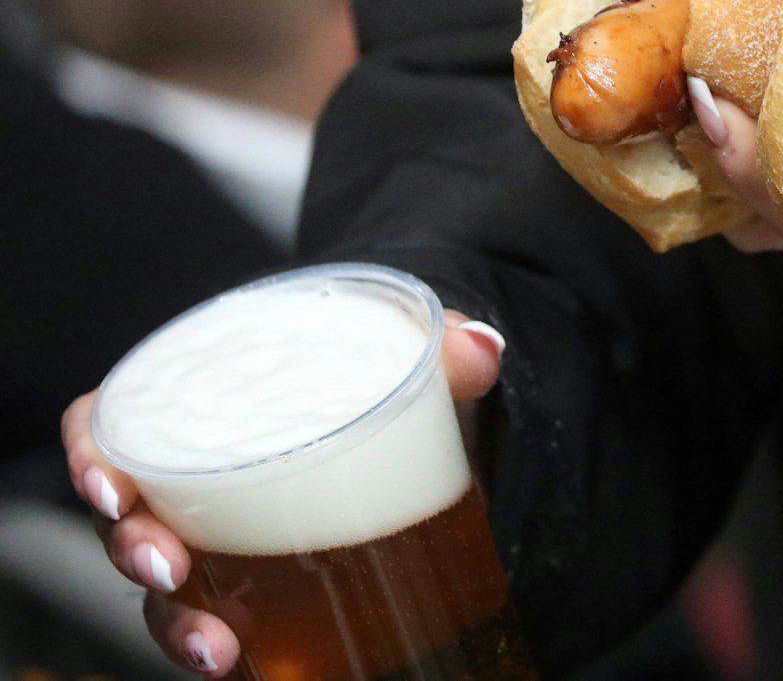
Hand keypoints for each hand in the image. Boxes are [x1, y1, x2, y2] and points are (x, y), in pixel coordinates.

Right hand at [61, 310, 506, 677]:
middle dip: (132, 552)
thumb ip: (442, 347)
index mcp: (204, 408)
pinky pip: (226, 625)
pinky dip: (233, 652)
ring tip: (216, 648)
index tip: (111, 485)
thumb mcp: (410, 356)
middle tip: (168, 570)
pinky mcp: (263, 591)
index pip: (112, 423)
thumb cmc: (381, 382)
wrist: (421, 432)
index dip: (91, 454)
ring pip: (169, 592)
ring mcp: (222, 543)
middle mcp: (195, 482)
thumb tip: (479, 346)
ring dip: (180, 625)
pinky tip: (253, 671)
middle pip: (129, 519)